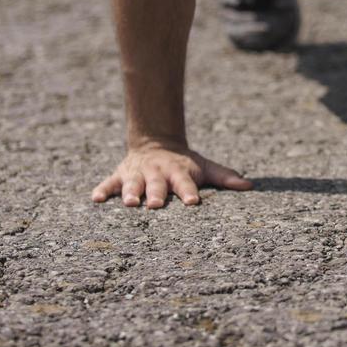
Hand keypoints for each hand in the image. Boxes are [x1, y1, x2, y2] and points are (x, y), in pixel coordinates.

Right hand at [92, 141, 252, 207]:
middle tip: (154, 205)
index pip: (186, 183)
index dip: (189, 191)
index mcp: (179, 172)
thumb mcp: (204, 167)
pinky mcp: (120, 175)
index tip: (192, 201)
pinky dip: (102, 190)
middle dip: (155, 194)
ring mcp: (137, 174)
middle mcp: (157, 173)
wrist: (156, 142)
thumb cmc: (184, 164)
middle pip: (157, 185)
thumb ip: (225, 177)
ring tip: (129, 203)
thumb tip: (250, 187)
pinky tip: (95, 199)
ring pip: (132, 184)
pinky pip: (109, 183)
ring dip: (129, 193)